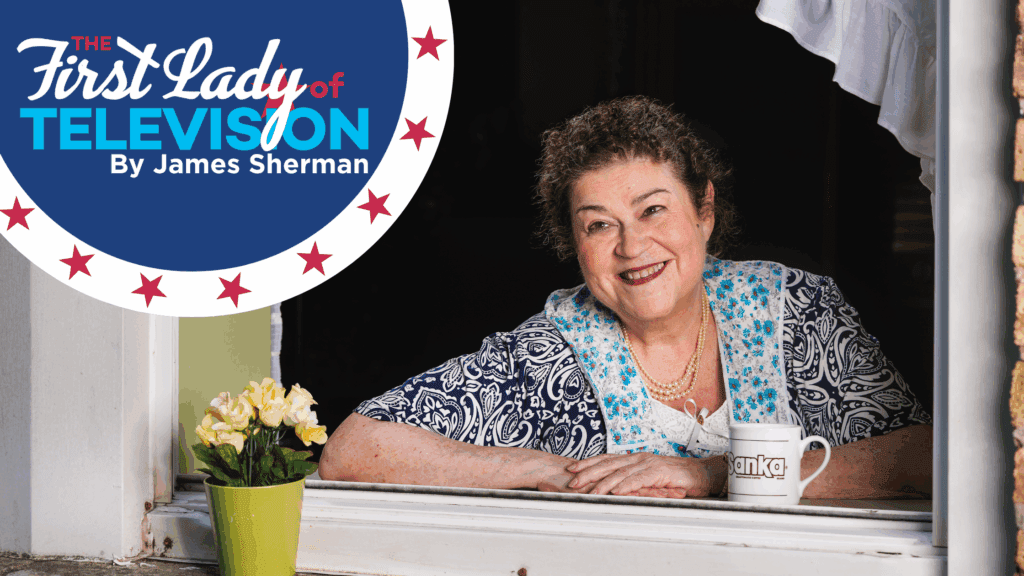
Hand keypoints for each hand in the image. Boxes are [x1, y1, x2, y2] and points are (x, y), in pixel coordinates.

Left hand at [565, 453, 726, 497]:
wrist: (701, 474)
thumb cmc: (677, 479)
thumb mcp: (650, 481)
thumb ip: (633, 484)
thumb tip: (614, 492)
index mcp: (635, 459)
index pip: (607, 459)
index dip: (588, 463)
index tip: (571, 469)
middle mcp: (639, 458)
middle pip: (609, 464)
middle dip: (588, 472)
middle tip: (572, 481)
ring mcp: (649, 464)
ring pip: (621, 472)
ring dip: (603, 483)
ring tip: (590, 491)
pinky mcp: (659, 472)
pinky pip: (639, 479)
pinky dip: (626, 486)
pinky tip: (615, 492)